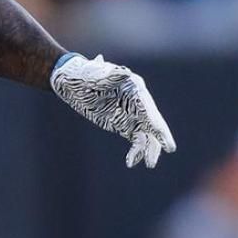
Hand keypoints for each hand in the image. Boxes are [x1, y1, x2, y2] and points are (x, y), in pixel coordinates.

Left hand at [50, 54, 176, 168]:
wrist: (70, 80)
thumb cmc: (84, 74)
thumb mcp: (94, 74)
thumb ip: (110, 75)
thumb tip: (123, 74)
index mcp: (133, 88)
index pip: (148, 109)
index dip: (158, 124)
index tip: (166, 139)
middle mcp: (136, 102)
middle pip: (151, 123)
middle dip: (158, 138)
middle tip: (165, 151)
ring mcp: (130, 114)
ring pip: (146, 133)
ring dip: (148, 148)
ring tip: (149, 164)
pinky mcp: (122, 124)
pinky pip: (135, 139)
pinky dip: (135, 150)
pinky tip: (131, 162)